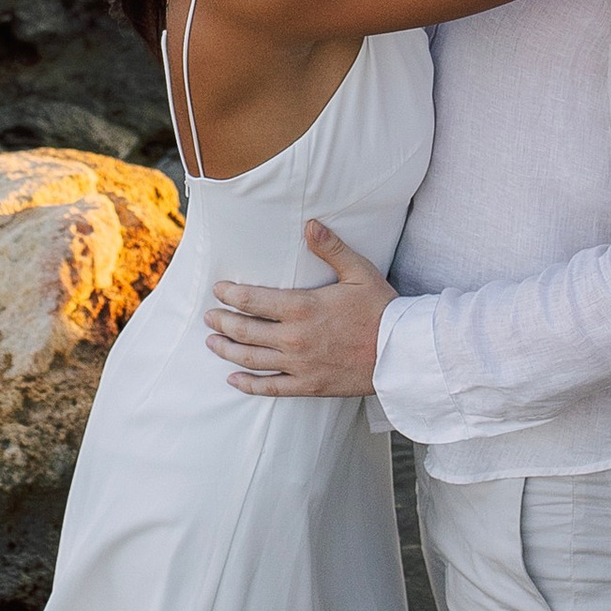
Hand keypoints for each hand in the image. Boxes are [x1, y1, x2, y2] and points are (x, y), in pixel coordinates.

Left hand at [209, 222, 394, 398]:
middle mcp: (294, 337)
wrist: (401, 352)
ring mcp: (299, 364)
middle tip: (209, 316)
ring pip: (251, 359)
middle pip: (244, 330)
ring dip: (226, 350)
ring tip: (212, 342)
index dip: (230, 294)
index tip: (218, 290)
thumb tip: (310, 224)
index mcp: (302, 307)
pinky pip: (270, 387)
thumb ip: (331, 247)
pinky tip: (233, 379)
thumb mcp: (359, 271)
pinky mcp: (308, 385)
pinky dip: (248, 384)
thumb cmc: (381, 309)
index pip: (252, 300)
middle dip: (222, 321)